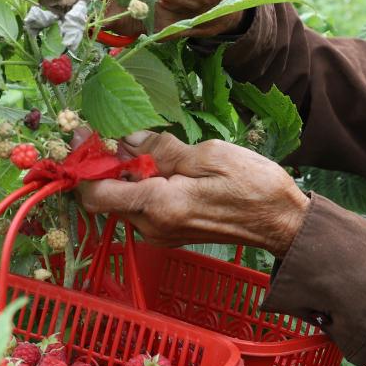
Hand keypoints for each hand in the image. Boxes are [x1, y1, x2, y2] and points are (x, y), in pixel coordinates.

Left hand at [76, 131, 308, 255]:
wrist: (283, 223)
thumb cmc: (254, 187)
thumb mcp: (209, 155)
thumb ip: (162, 149)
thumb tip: (127, 139)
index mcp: (159, 207)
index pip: (95, 193)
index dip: (82, 165)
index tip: (83, 136)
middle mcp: (153, 227)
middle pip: (106, 196)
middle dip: (106, 164)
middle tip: (118, 132)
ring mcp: (161, 234)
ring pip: (124, 200)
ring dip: (126, 173)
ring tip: (148, 146)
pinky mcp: (171, 233)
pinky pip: (142, 207)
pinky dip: (141, 185)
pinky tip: (162, 166)